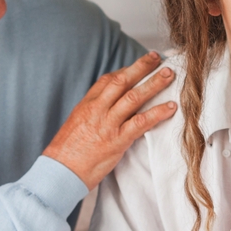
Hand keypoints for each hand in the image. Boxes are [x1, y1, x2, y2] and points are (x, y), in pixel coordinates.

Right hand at [44, 52, 176, 188]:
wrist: (60, 171)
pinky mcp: (117, 140)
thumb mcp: (76, 124)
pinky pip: (141, 122)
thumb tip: (108, 106)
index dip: (127, 69)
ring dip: (154, 84)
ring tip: (169, 75)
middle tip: (158, 59)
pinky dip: (158, 112)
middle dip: (142, 67)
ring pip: (134, 97)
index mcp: (87, 104)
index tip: (141, 63)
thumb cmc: (67, 152)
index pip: (108, 79)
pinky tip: (170, 107)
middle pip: (123, 81)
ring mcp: (108, 124)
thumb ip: (93, 112)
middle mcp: (98, 109)